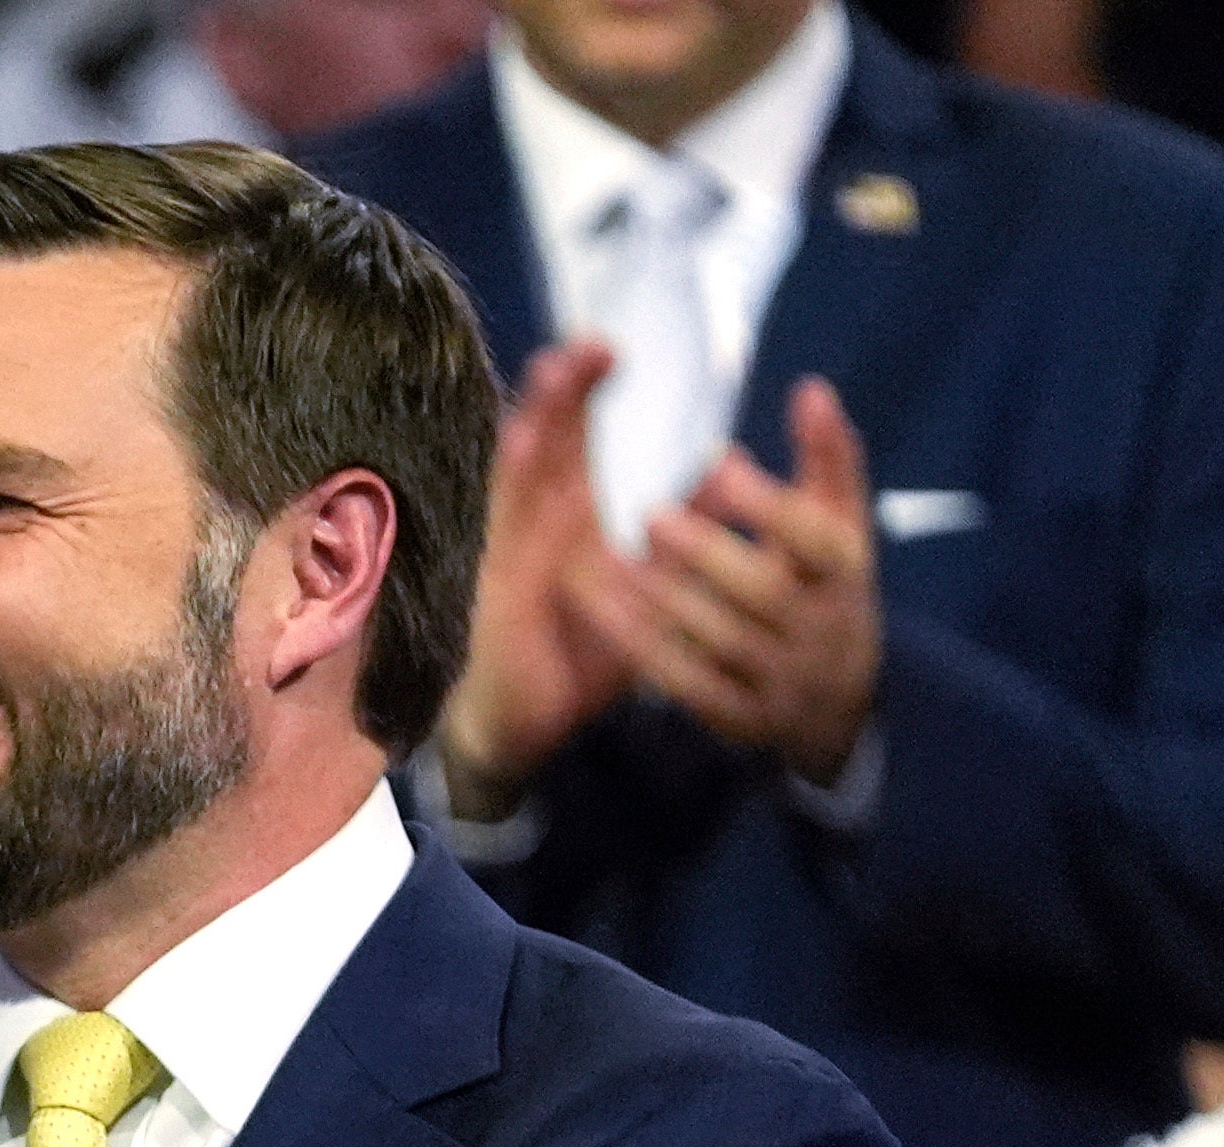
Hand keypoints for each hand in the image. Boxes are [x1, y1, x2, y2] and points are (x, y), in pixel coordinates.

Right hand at [436, 339, 636, 814]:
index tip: (611, 350)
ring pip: (517, 471)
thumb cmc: (577, 658)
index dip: (584, 393)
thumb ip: (680, 534)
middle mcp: (531, 524)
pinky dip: (510, 481)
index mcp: (563, 519)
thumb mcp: (643, 590)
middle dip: (561, 391)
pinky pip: (502, 524)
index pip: (570, 440)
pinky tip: (520, 442)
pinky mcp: (498, 583)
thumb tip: (724, 478)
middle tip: (590, 343)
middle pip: (541, 441)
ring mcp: (509, 550)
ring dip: (536, 420)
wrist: (526, 725)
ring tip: (556, 371)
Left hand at [572, 376, 883, 786]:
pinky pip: (686, 684)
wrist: (840, 699)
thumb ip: (827, 458)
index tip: (721, 460)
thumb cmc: (827, 585)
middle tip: (650, 514)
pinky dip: (642, 647)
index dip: (769, 503)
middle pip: (763, 593)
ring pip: (719, 641)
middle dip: (707, 553)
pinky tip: (602, 611)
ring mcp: (780, 680)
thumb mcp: (841, 524)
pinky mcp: (740, 717)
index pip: (815, 539)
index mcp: (844, 574)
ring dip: (663, 600)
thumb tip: (810, 389)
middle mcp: (818, 630)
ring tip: (611, 559)